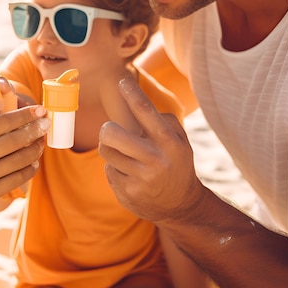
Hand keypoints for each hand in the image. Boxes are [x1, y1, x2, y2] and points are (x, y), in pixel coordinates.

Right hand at [0, 105, 49, 215]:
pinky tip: (34, 163)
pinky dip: (30, 169)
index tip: (40, 110)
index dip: (23, 115)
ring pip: (17, 161)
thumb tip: (25, 116)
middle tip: (46, 124)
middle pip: (12, 141)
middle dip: (34, 131)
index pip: (0, 122)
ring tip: (41, 144)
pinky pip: (16, 179)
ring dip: (35, 151)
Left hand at [98, 70, 205, 224]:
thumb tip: (137, 99)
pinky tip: (130, 175)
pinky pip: (108, 170)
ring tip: (125, 156)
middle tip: (111, 131)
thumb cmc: (175, 163)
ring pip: (106, 151)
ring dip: (111, 150)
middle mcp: (155, 159)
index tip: (121, 81)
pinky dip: (115, 169)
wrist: (180, 206)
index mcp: (169, 141)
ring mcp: (140, 178)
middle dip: (107, 129)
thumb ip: (164, 121)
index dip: (131, 93)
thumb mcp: (179, 142)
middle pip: (111, 132)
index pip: (145, 111)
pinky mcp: (127, 192)